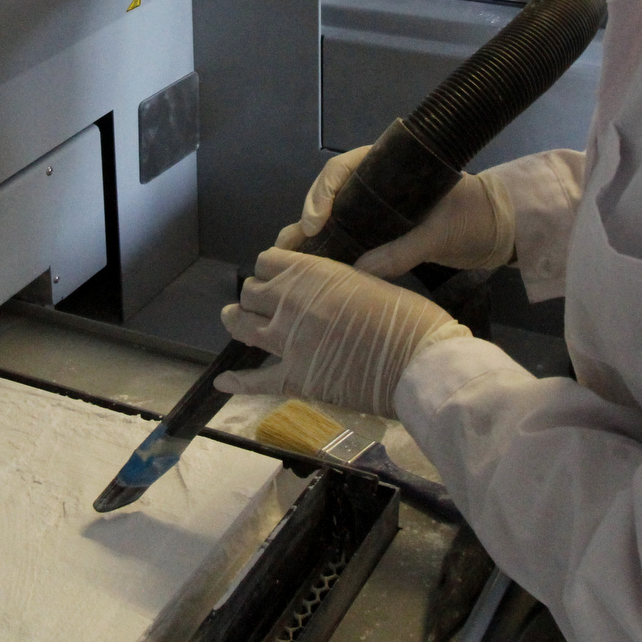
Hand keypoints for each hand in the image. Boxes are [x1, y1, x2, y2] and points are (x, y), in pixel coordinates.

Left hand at [215, 248, 468, 417]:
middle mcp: (291, 301)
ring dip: (236, 321)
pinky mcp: (294, 379)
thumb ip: (337, 283)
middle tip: (263, 303)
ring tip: (233, 319)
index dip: (270, 269)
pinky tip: (222, 381)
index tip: (277, 277)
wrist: (418, 363)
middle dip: (255, 295)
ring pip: (241, 325)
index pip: (267, 260)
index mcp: (312, 272)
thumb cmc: (408, 318)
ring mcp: (287, 341)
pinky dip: (237, 381)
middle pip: (251, 291)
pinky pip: (255, 380)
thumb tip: (327, 290)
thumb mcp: (370, 281)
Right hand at [278, 146, 514, 277]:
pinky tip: (310, 267)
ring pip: (335, 215)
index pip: (345, 168)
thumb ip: (405, 249)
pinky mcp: (380, 231)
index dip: (324, 192)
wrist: (497, 231)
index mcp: (391, 167)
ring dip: (311, 234)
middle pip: (331, 193)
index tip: (316, 220)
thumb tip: (362, 269)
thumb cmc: (473, 216)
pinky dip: (329, 249)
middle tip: (293, 243)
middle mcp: (378, 184)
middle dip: (309, 216)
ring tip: (287, 256)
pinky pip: (348, 235)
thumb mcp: (442, 232)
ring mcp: (376, 208)